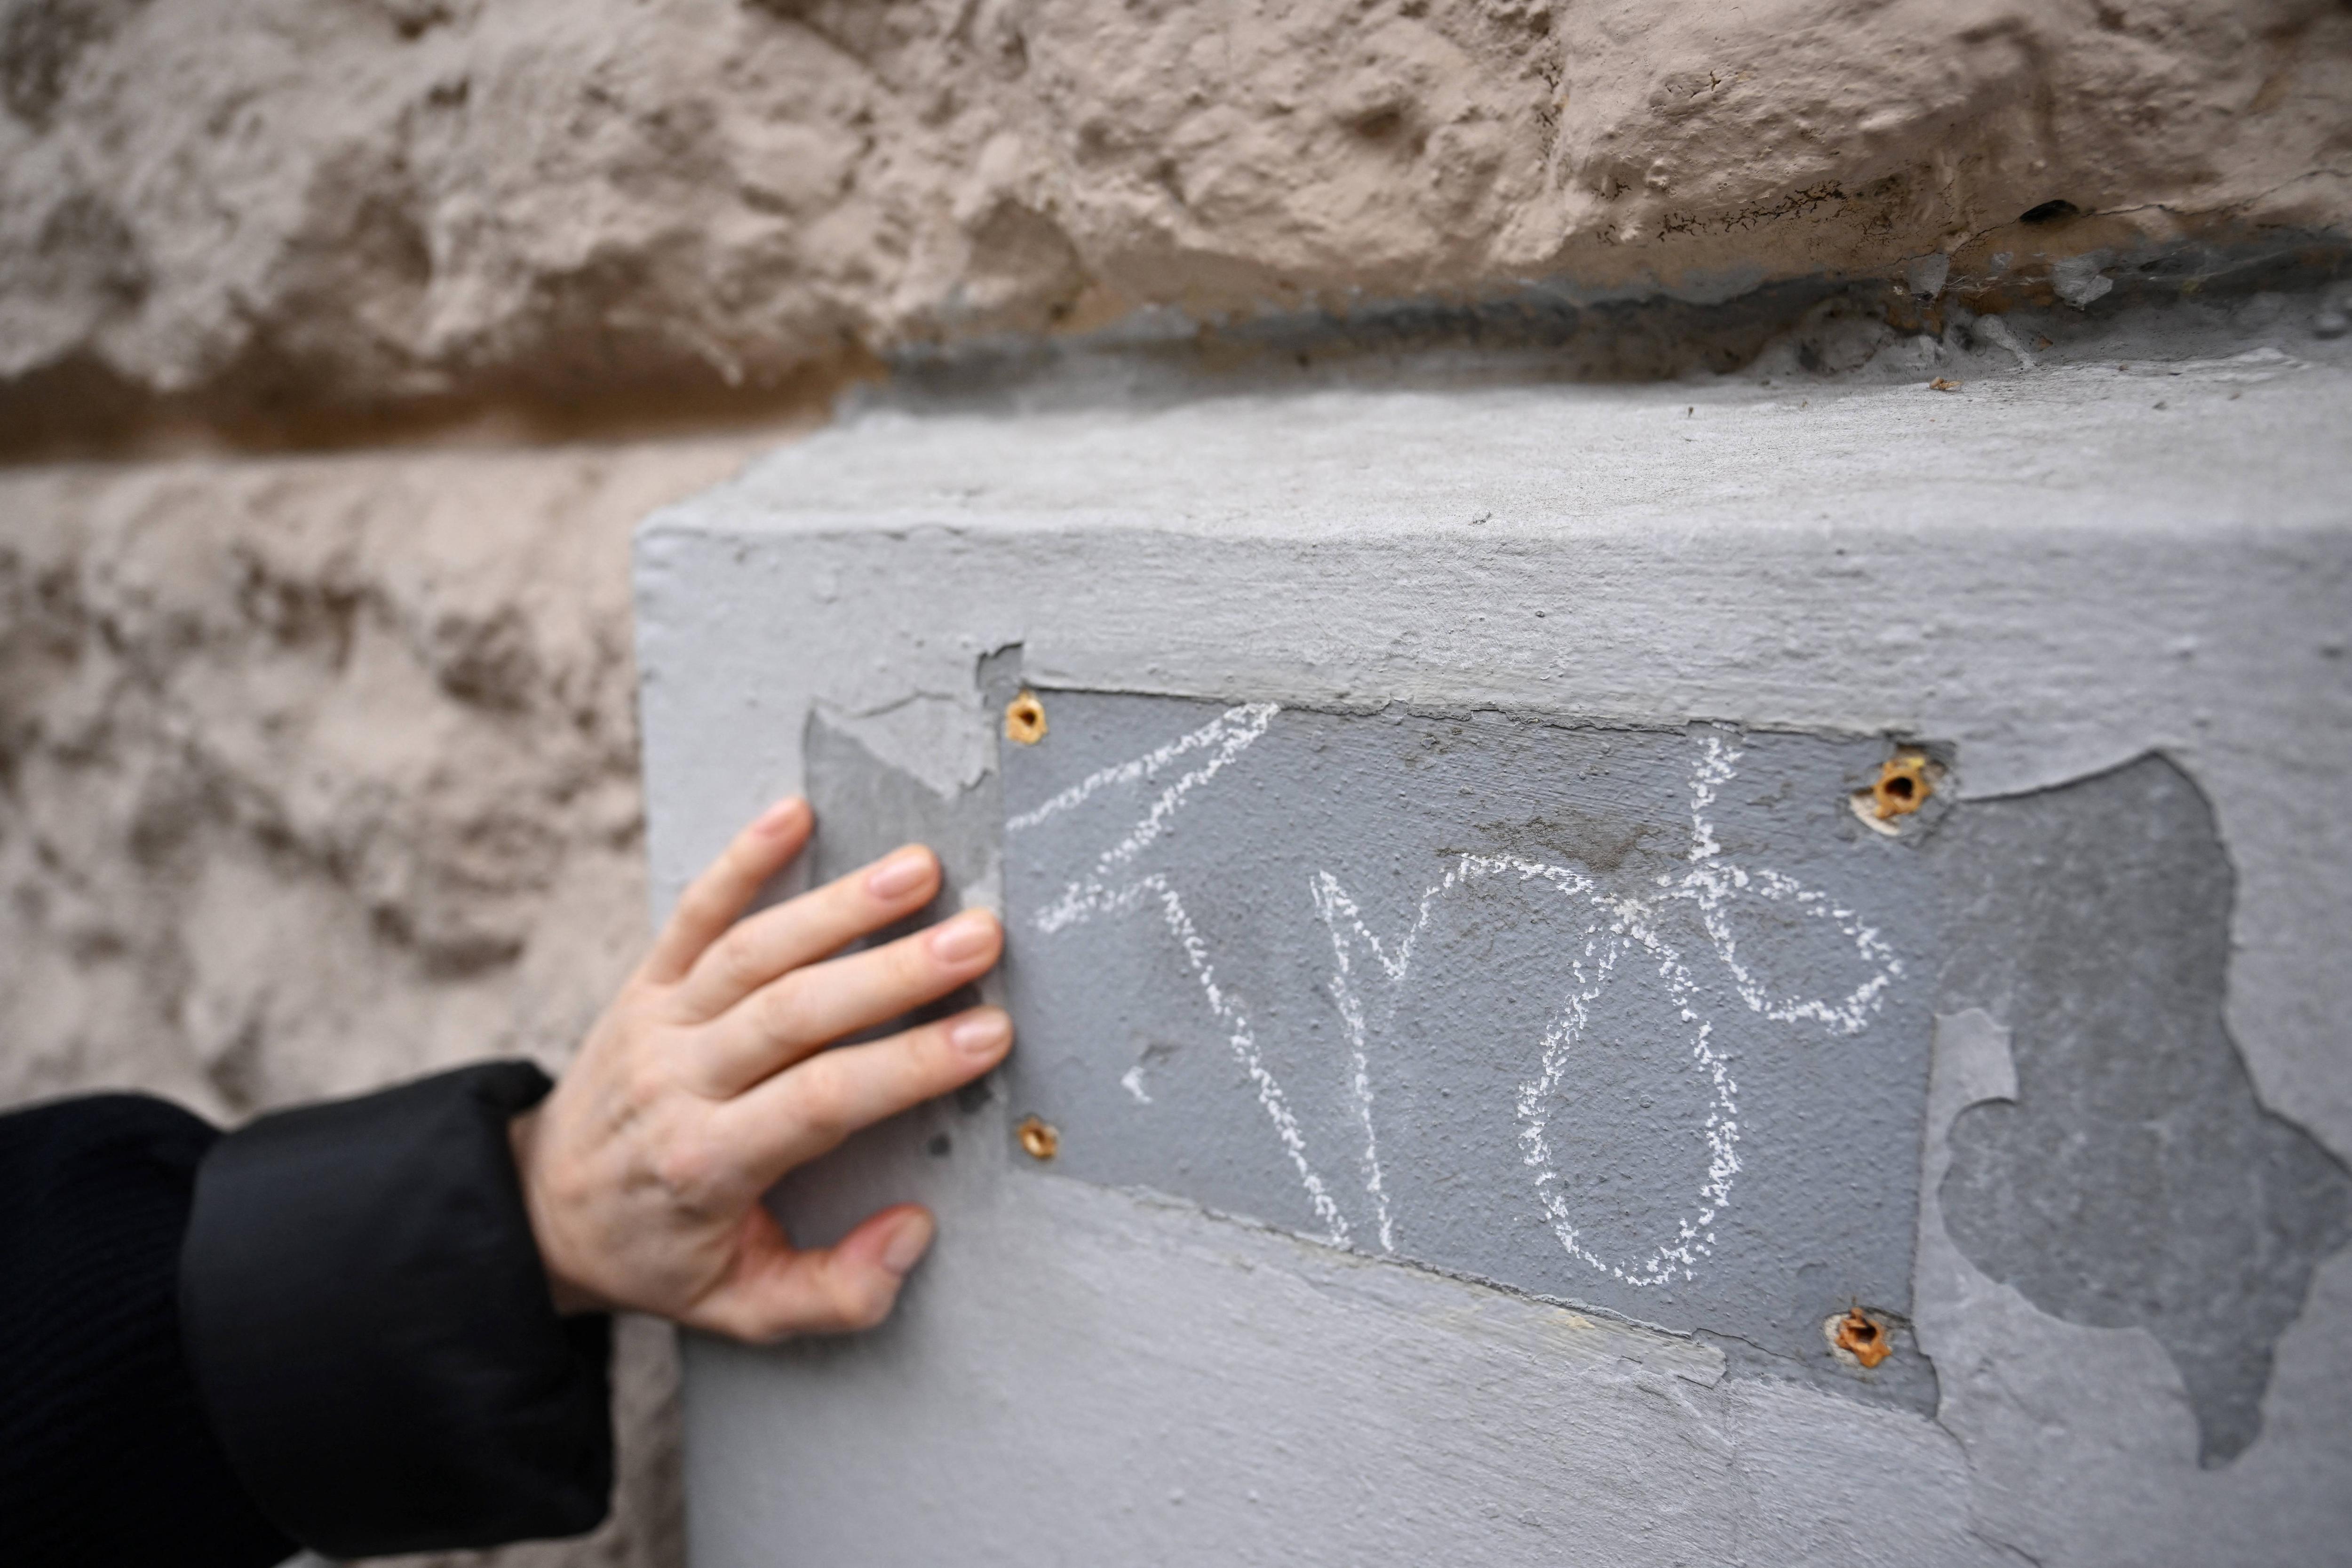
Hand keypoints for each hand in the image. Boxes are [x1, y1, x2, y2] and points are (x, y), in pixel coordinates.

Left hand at [508, 796, 1008, 1340]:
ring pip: (753, 952)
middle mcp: (678, 1081)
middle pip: (794, 1012)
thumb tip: (912, 1230)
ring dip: (839, 906)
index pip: (823, 1099)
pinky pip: (690, 913)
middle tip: (981, 937)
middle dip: (895, 972)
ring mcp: (657, 1022)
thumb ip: (835, 1292)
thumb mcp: (742, 1308)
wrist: (540, 1212)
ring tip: (920, 870)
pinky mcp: (643, 982)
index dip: (909, 1064)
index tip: (988, 1032)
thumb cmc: (663, 1255)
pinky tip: (793, 812)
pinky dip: (739, 859)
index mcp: (707, 1162)